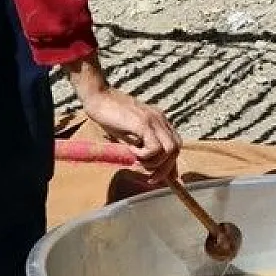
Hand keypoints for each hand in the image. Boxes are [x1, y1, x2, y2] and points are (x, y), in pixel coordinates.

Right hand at [63, 55, 180, 179]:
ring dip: (155, 162)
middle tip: (150, 179)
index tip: (163, 178)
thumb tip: (147, 165)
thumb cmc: (110, 115)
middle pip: (176, 149)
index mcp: (159, 121)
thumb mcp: (130, 133)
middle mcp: (160, 119)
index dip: (171, 164)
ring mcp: (153, 120)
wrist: (98, 97)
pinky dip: (145, 155)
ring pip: (170, 150)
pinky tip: (131, 150)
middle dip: (165, 169)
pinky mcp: (143, 123)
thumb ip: (141, 144)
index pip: (175, 145)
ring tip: (137, 160)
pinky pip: (155, 147)